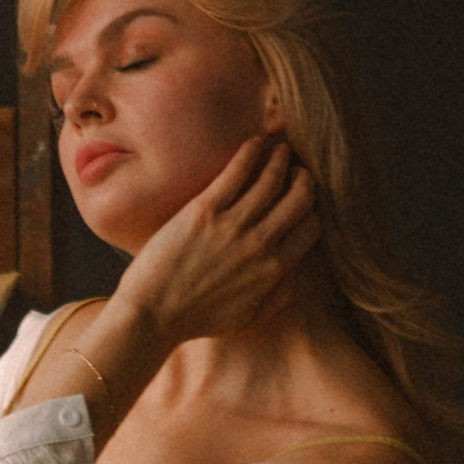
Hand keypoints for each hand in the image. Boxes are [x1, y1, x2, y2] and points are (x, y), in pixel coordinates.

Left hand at [117, 136, 319, 353]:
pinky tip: (254, 143)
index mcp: (274, 270)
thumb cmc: (196, 320)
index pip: (310, 226)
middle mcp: (260, 244)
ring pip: (272, 179)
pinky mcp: (204, 211)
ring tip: (279, 148)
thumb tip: (292, 280)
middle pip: (300, 198)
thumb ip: (275, 300)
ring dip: (280, 158)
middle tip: (295, 169)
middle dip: (303, 179)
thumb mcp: (247, 320)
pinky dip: (251, 152)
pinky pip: (237, 171)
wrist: (152, 315)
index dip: (310, 209)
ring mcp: (233, 225)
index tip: (300, 199)